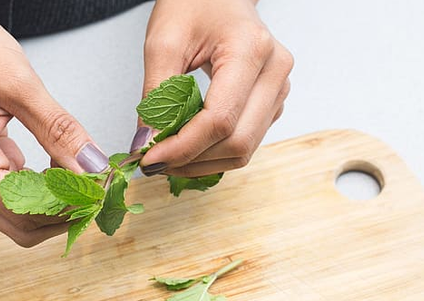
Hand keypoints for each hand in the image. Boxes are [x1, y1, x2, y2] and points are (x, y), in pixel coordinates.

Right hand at [0, 0, 107, 246]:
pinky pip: (9, 193)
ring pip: (17, 215)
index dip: (68, 207)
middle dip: (63, 212)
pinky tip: (56, 162)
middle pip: (21, 226)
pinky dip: (38, 187)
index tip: (100, 188)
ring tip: (80, 171)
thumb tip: (93, 167)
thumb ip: (59, 131)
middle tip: (96, 185)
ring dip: (52, 201)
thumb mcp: (19, 84)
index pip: (25, 212)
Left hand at [134, 0, 292, 176]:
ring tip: (167, 157)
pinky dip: (213, 154)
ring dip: (201, 163)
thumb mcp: (163, 43)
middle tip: (154, 162)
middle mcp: (274, 72)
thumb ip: (155, 96)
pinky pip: (245, 143)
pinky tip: (187, 148)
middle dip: (191, 160)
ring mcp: (278, 90)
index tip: (149, 158)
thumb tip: (146, 144)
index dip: (182, 147)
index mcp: (251, 50)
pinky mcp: (270, 104)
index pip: (219, 119)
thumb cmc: (193, 4)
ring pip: (243, 150)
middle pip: (237, 142)